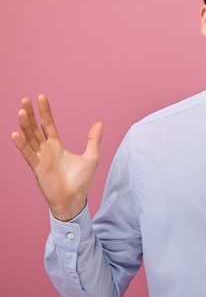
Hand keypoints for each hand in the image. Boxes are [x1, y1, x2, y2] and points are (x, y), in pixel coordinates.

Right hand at [11, 95, 102, 220]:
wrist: (75, 199)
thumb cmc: (81, 180)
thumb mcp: (91, 156)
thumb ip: (93, 140)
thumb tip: (99, 123)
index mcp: (57, 146)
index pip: (48, 124)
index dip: (45, 112)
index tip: (41, 97)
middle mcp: (46, 150)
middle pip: (35, 128)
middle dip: (31, 114)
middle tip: (25, 99)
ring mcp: (40, 158)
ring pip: (29, 138)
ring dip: (25, 125)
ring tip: (21, 111)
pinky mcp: (37, 168)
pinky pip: (28, 154)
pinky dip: (21, 144)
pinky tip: (15, 133)